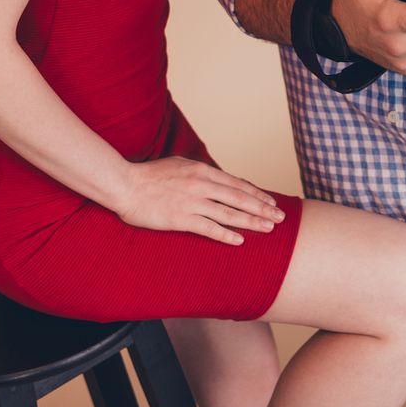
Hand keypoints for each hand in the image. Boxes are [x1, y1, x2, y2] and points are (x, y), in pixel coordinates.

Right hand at [113, 156, 285, 245]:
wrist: (125, 185)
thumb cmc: (149, 176)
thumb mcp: (179, 165)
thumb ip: (199, 173)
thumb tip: (217, 180)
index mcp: (201, 170)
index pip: (236, 184)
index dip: (256, 194)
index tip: (271, 202)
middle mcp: (201, 184)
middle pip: (239, 198)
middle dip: (262, 208)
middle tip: (280, 218)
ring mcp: (192, 202)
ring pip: (229, 213)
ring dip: (251, 221)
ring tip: (268, 229)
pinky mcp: (181, 218)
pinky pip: (209, 228)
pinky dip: (226, 234)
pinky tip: (239, 240)